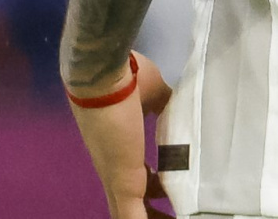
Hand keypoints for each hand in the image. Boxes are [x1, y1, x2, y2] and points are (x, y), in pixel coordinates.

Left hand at [69, 51, 173, 218]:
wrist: (101, 73)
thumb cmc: (125, 78)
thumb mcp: (153, 92)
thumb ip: (162, 104)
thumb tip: (175, 105)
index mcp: (122, 148)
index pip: (138, 179)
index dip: (154, 188)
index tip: (173, 190)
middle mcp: (115, 168)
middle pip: (131, 204)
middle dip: (154, 213)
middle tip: (176, 214)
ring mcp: (117, 178)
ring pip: (131, 214)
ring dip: (155, 218)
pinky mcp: (123, 183)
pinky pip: (134, 218)